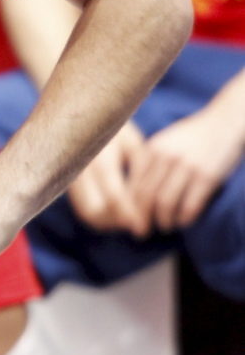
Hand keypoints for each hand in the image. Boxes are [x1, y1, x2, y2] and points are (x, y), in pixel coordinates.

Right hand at [66, 120, 147, 234]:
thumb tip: (147, 205)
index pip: (114, 196)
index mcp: (100, 157)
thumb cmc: (118, 129)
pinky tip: (115, 214)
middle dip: (117, 223)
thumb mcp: (134, 146)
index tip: (144, 226)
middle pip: (94, 211)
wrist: (83, 113)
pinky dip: (98, 218)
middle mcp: (80, 169)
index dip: (130, 214)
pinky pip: (82, 209)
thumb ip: (140, 174)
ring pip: (86, 213)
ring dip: (107, 223)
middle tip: (137, 225)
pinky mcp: (68, 183)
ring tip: (127, 221)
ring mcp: (70, 176)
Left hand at [128, 104, 242, 231]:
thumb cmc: (193, 136)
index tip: (129, 221)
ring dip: (164, 221)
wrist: (225, 122)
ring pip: (165, 204)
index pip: (134, 184)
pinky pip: (190, 205)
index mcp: (152, 148)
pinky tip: (184, 222)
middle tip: (142, 232)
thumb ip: (149, 162)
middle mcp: (166, 157)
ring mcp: (187, 166)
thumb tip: (132, 193)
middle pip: (146, 196)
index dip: (130, 207)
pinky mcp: (207, 176)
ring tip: (165, 226)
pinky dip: (184, 218)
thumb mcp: (166, 142)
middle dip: (142, 218)